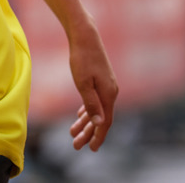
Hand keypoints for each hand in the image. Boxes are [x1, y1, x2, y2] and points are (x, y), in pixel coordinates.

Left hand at [68, 21, 117, 150]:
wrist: (85, 36)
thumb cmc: (82, 58)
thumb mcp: (83, 83)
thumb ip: (91, 104)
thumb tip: (100, 123)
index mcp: (108, 94)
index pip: (105, 122)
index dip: (98, 136)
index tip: (91, 148)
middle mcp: (111, 92)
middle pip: (101, 118)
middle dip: (88, 133)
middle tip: (76, 146)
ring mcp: (107, 86)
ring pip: (97, 110)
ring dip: (86, 123)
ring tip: (73, 133)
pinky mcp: (101, 80)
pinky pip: (96, 101)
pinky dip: (88, 110)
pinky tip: (80, 116)